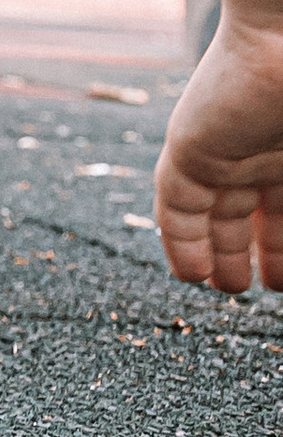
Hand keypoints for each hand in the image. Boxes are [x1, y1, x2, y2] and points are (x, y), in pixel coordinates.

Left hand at [155, 18, 282, 292]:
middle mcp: (260, 150)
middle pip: (247, 211)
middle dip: (252, 250)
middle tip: (256, 287)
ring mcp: (225, 149)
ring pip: (212, 213)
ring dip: (214, 253)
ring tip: (224, 288)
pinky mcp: (188, 148)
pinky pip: (177, 205)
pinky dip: (180, 241)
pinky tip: (191, 277)